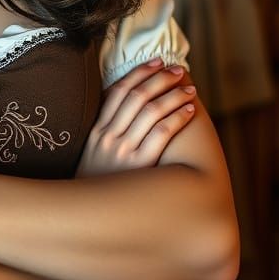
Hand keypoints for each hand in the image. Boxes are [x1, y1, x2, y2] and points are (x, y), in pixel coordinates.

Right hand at [75, 59, 196, 177]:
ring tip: (190, 89)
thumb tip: (124, 108)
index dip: (140, 73)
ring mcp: (124, 152)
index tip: (157, 61)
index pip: (119, 90)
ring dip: (173, 95)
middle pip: (138, 96)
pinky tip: (189, 111)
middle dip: (160, 79)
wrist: (88, 217)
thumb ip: (105, 132)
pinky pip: (162, 134)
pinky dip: (177, 118)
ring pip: (152, 112)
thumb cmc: (97, 185)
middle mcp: (108, 137)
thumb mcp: (91, 154)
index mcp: (96, 130)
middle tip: (179, 70)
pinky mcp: (141, 167)